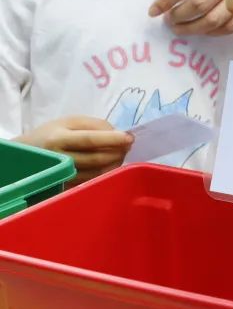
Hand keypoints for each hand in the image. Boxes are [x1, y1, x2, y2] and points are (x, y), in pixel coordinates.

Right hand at [15, 117, 132, 182]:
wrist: (26, 155)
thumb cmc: (51, 134)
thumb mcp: (70, 121)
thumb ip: (95, 125)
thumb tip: (118, 134)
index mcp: (58, 139)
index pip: (89, 140)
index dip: (112, 139)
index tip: (129, 137)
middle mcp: (59, 159)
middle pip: (96, 158)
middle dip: (118, 152)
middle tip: (129, 145)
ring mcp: (62, 175)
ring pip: (97, 172)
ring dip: (115, 163)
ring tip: (121, 153)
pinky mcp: (66, 186)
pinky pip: (92, 181)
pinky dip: (106, 173)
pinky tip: (110, 164)